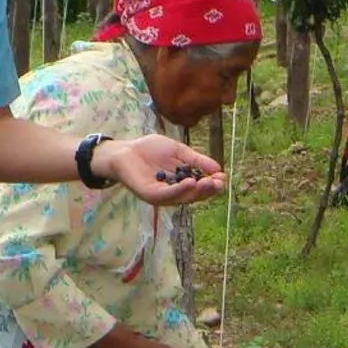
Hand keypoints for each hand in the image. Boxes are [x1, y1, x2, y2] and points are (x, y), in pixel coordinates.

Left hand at [94, 134, 224, 205]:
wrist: (124, 149)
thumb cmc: (149, 149)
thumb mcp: (178, 151)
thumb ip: (196, 160)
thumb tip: (218, 169)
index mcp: (181, 182)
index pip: (200, 186)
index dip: (212, 183)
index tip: (222, 177)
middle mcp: (173, 192)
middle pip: (194, 195)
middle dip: (208, 189)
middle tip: (218, 182)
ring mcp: (162, 195)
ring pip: (183, 198)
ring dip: (197, 191)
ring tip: (208, 183)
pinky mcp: (150, 195)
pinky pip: (168, 195)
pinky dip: (180, 190)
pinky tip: (190, 182)